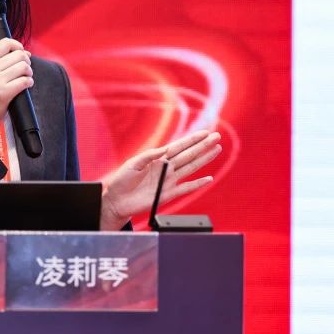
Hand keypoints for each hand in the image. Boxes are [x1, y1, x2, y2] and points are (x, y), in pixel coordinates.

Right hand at [0, 38, 31, 140]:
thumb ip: (3, 61)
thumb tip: (25, 52)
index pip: (5, 43)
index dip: (17, 46)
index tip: (21, 53)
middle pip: (18, 55)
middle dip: (26, 61)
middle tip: (25, 69)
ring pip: (23, 67)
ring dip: (29, 72)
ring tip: (26, 77)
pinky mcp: (3, 93)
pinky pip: (24, 81)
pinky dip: (29, 82)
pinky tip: (26, 85)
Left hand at [100, 130, 220, 229]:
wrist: (117, 200)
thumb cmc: (122, 181)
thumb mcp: (133, 164)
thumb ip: (148, 156)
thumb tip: (163, 151)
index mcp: (158, 158)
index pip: (179, 146)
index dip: (192, 140)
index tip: (205, 132)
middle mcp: (166, 168)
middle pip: (189, 155)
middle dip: (203, 146)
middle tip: (217, 136)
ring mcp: (168, 181)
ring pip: (191, 168)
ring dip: (204, 159)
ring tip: (217, 150)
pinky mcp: (167, 195)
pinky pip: (185, 189)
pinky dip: (197, 184)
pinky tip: (208, 179)